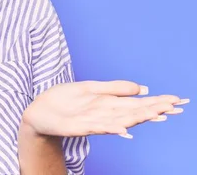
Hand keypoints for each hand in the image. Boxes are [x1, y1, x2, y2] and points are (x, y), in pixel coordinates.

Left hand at [22, 80, 188, 138]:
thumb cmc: (64, 100)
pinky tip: (124, 129)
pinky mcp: (79, 127)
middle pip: (134, 112)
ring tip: (157, 115)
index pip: (137, 103)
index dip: (156, 102)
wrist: (40, 110)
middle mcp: (105, 114)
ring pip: (120, 120)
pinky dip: (111, 129)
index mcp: (109, 104)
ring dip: (138, 119)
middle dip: (154, 110)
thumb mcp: (90, 88)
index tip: (176, 100)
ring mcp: (94, 122)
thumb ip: (115, 88)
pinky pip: (98, 128)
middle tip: (176, 108)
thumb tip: (141, 88)